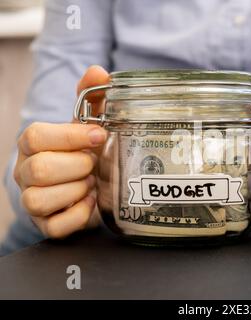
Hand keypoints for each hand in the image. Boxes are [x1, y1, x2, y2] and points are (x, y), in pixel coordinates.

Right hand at [13, 65, 109, 238]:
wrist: (85, 186)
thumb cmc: (83, 153)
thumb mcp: (88, 125)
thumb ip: (92, 99)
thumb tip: (99, 73)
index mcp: (32, 143)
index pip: (36, 136)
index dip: (71, 136)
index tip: (100, 136)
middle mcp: (25, 171)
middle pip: (40, 169)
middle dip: (78, 167)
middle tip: (95, 165)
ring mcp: (32, 200)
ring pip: (41, 199)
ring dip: (77, 190)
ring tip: (91, 183)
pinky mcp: (45, 225)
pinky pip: (57, 226)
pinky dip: (80, 214)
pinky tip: (89, 202)